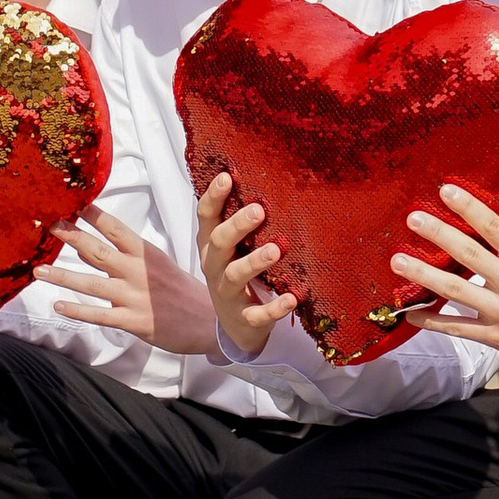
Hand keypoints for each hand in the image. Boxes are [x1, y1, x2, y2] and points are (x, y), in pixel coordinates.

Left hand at [44, 203, 221, 357]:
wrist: (208, 322)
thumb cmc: (183, 291)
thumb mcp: (159, 264)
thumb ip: (126, 256)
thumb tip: (91, 247)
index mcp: (146, 253)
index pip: (115, 228)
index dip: (92, 215)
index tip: (71, 203)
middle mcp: (138, 271)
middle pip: (98, 251)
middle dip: (72, 237)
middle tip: (50, 226)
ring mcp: (134, 297)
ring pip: (92, 284)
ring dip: (63, 276)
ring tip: (39, 270)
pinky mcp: (133, 321)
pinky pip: (99, 315)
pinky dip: (77, 310)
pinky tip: (58, 305)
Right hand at [196, 170, 296, 355]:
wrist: (234, 324)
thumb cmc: (236, 271)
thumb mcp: (233, 246)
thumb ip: (240, 219)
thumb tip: (263, 174)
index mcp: (211, 244)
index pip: (207, 216)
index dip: (214, 197)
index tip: (227, 176)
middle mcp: (215, 266)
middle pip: (219, 242)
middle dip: (237, 226)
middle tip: (259, 210)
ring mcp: (227, 293)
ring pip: (235, 275)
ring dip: (254, 262)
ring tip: (275, 250)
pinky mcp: (244, 318)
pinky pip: (257, 314)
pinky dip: (274, 308)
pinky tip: (291, 299)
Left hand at [390, 181, 498, 373]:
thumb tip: (478, 229)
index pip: (495, 227)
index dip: (469, 207)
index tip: (445, 190)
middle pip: (469, 256)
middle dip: (438, 235)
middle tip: (413, 219)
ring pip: (455, 292)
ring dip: (424, 275)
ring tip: (399, 262)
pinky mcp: (494, 338)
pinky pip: (456, 328)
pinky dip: (432, 321)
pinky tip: (411, 314)